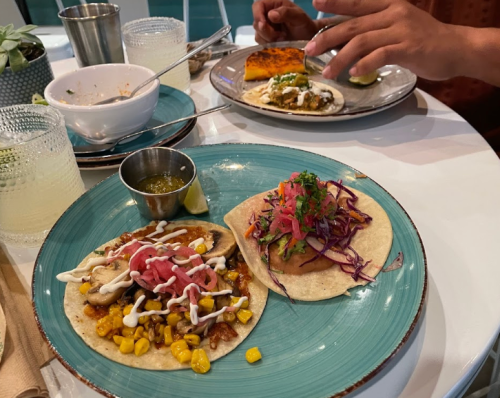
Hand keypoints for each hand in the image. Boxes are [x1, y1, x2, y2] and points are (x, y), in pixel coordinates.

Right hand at [252, 0, 317, 43]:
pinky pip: (261, 43)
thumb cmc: (304, 25)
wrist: (308, 39)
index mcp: (274, 4)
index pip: (258, 6)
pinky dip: (269, 45)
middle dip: (266, 31)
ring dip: (269, 39)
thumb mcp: (299, 17)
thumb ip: (286, 13)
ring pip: (258, 34)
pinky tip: (280, 43)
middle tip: (280, 35)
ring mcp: (266, 28)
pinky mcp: (267, 39)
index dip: (257, 15)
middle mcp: (267, 15)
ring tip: (282, 38)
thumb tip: (270, 14)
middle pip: (256, 22)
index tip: (263, 25)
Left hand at [306, 0, 461, 80]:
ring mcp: (401, 29)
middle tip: (309, 49)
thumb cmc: (422, 40)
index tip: (316, 3)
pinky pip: (380, 55)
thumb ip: (372, 32)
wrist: (456, 48)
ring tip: (327, 73)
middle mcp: (393, 13)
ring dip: (340, 58)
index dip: (336, 1)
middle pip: (352, 25)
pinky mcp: (407, 47)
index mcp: (389, 5)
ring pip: (362, 41)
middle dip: (327, 37)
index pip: (357, 2)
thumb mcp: (395, 28)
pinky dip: (364, 64)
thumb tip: (344, 42)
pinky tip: (353, 73)